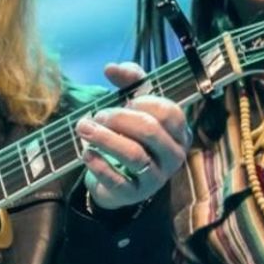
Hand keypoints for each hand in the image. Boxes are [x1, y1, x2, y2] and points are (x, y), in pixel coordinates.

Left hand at [77, 62, 191, 210]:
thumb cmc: (132, 136)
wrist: (120, 180)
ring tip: (84, 129)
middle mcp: (173, 156)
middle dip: (119, 119)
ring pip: (134, 155)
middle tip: (96, 115)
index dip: (144, 102)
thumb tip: (111, 68)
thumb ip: (129, 82)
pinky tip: (86, 153)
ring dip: (105, 139)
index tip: (123, 100)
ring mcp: (156, 178)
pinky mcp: (135, 194)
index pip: (169, 112)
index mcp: (178, 131)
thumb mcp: (135, 106)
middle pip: (150, 132)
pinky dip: (100, 165)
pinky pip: (118, 180)